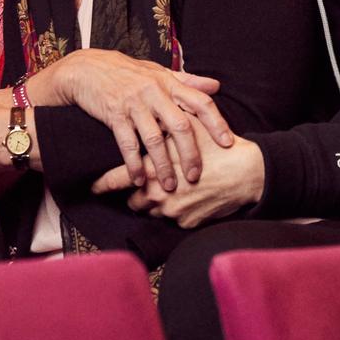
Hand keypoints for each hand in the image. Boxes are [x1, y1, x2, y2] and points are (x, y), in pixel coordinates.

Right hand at [29, 49, 233, 192]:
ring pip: (154, 139)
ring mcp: (135, 104)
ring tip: (168, 186)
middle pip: (181, 126)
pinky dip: (133, 164)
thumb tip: (216, 86)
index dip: (216, 123)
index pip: (200, 102)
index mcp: (169, 83)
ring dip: (163, 166)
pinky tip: (138, 179)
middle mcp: (155, 92)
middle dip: (190, 154)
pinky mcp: (115, 114)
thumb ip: (188, 81)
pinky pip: (127, 143)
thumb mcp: (159, 72)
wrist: (89, 69)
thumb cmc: (128, 72)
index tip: (228, 143)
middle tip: (195, 176)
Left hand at [92, 120, 264, 228]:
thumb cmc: (216, 146)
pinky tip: (185, 198)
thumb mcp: (188, 126)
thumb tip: (147, 116)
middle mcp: (158, 193)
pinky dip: (176, 211)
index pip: (116, 180)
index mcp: (153, 168)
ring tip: (161, 191)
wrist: (247, 173)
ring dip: (154, 203)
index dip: (102, 183)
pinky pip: (173, 220)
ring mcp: (173, 212)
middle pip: (133, 201)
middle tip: (135, 186)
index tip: (92, 184)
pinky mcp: (187, 223)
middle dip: (133, 194)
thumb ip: (163, 125)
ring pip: (152, 211)